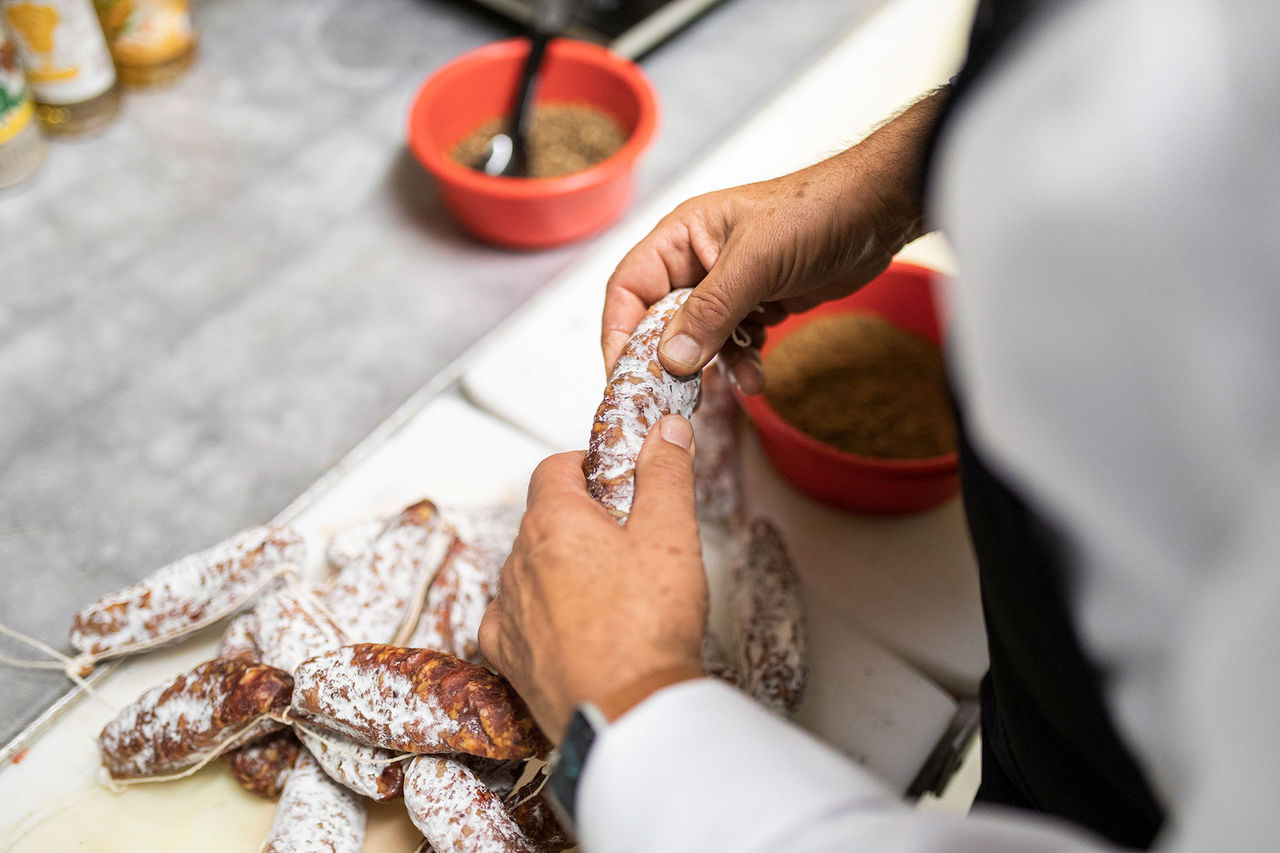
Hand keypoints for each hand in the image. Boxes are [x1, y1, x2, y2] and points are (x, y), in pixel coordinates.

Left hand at [479, 416, 706, 739]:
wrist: (629, 712)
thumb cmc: (648, 626)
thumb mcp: (671, 534)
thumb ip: (666, 474)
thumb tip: (666, 429)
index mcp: (553, 523)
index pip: (553, 468)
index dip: (585, 466)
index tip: (614, 479)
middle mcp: (518, 561)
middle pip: (542, 517)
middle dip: (580, 518)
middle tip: (627, 536)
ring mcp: (508, 610)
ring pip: (528, 567)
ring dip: (559, 566)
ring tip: (609, 588)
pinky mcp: (506, 655)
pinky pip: (512, 617)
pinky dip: (536, 612)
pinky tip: (570, 624)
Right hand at [601, 88, 948, 391]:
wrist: (881, 211)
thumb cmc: (816, 211)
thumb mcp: (755, 262)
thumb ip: (710, 311)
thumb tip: (670, 360)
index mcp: (680, 237)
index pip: (628, 289)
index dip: (620, 334)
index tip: (624, 376)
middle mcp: (696, 262)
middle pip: (658, 321)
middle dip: (670, 360)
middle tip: (675, 397)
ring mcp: (728, 285)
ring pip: (699, 340)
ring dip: (715, 367)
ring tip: (738, 382)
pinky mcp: (757, 304)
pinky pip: (734, 344)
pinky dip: (743, 363)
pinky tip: (759, 378)